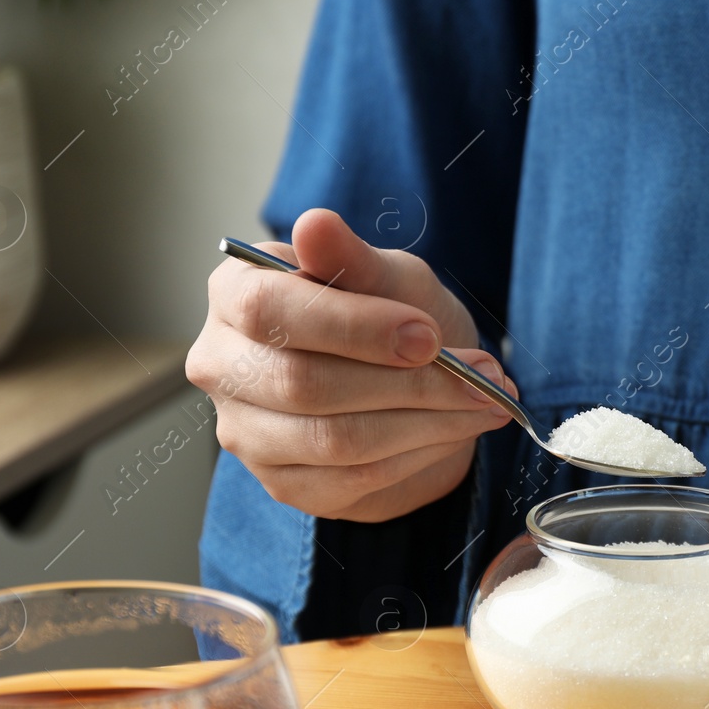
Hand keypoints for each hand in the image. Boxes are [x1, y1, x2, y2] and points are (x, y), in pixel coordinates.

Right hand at [186, 208, 514, 521]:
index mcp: (233, 294)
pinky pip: (354, 479)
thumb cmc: (388, 313)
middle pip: (303, 384)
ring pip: (333, 439)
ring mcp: (245, 432)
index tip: (428, 334)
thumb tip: (315, 225)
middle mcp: (222, 366)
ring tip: (486, 401)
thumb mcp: (386, 274)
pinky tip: (457, 429)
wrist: (404, 378)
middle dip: (408, 382)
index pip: (269, 311)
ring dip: (427, 422)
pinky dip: (419, 455)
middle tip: (482, 374)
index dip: (353, 326)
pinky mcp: (282, 483)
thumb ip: (354, 258)